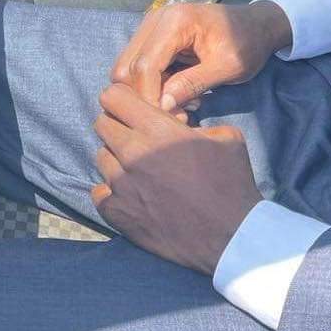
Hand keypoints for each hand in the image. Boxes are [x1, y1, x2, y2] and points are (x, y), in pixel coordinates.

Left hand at [92, 83, 261, 274]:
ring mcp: (121, 185)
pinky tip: (133, 191)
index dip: (123, 97)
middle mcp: (133, 154)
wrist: (228, 233)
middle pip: (102, 124)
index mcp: (159, 130)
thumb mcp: (226, 136)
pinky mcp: (116, 213)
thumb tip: (180, 125)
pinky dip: (112, 189)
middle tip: (139, 133)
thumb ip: (195, 124)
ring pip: (100, 157)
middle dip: (119, 123)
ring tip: (139, 165)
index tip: (134, 104)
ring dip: (116, 156)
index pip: (114, 97)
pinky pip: (99, 192)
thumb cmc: (231, 181)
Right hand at [112, 1, 292, 112]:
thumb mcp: (229, 66)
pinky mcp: (153, 40)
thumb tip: (162, 105)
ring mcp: (151, 29)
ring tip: (186, 104)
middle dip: (147, 97)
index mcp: (174, 21)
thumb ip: (194, 83)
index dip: (150, 98)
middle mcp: (155, 21)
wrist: (258, 26)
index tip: (171, 120)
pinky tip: (184, 95)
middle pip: (126, 69)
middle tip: (181, 114)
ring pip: (129, 72)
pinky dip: (156, 87)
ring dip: (151, 94)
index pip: (143, 66)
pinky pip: (140, 70)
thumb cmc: (248, 43)